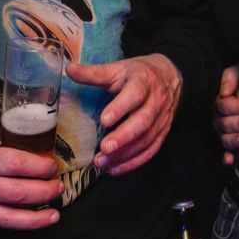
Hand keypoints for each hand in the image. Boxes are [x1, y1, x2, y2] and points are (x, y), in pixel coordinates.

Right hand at [0, 145, 61, 229]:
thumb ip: (1, 142)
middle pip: (20, 192)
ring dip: (38, 217)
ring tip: (55, 213)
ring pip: (12, 216)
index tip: (52, 166)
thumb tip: (36, 134)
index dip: (41, 167)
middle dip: (45, 191)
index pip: (18, 164)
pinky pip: (2, 224)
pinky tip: (38, 221)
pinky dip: (23, 224)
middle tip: (58, 187)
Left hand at [66, 55, 181, 175]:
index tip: (104, 120)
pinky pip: (151, 150)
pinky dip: (134, 162)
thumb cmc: (138, 73)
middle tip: (105, 148)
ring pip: (147, 139)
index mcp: (144, 81)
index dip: (121, 107)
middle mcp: (156, 101)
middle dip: (124, 137)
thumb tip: (68, 69)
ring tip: (103, 163)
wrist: (170, 75)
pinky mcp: (163, 132)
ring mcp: (162, 118)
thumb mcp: (117, 69)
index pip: (135, 94)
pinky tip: (116, 169)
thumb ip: (93, 73)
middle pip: (143, 121)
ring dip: (126, 154)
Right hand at [214, 65, 238, 165]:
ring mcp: (225, 132)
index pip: (224, 106)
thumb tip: (224, 92)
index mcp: (221, 101)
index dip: (237, 108)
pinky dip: (227, 157)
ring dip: (234, 141)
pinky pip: (226, 151)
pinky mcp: (232, 143)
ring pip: (224, 139)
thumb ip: (231, 78)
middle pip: (224, 124)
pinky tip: (231, 161)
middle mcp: (220, 118)